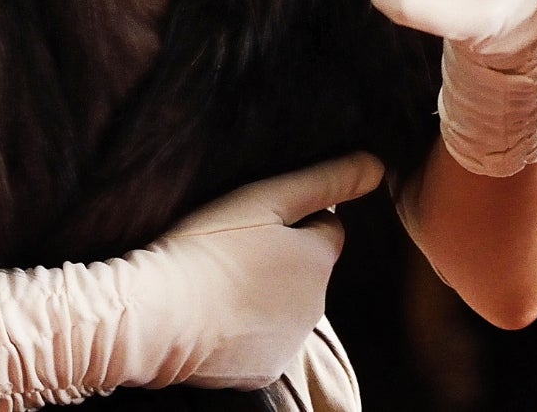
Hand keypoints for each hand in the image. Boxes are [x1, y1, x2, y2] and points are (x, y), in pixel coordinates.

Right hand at [0, 154, 380, 409]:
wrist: (157, 318)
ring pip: (286, 306)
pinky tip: (214, 315)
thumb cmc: (207, 247)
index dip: (297, 218)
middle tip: (233, 247)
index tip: (260, 218)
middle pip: (307, 270)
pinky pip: (263, 340)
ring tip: (219, 280)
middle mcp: (318, 304)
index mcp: (320, 259)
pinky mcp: (263, 371)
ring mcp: (291, 342)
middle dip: (282, 258)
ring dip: (264, 293)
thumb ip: (324, 181)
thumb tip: (378, 165)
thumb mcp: (264, 199)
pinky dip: (246, 329)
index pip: (328, 227)